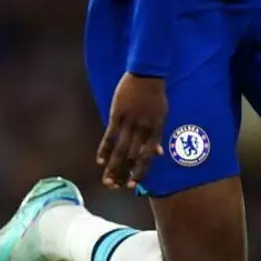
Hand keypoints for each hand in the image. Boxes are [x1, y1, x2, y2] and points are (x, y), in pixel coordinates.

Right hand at [96, 73, 166, 189]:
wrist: (148, 74)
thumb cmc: (155, 96)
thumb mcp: (161, 116)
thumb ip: (157, 136)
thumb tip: (159, 153)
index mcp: (155, 130)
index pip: (147, 157)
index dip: (140, 172)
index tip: (133, 184)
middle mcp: (143, 128)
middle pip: (132, 157)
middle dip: (123, 173)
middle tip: (114, 186)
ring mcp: (130, 121)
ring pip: (120, 149)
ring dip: (113, 166)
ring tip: (107, 180)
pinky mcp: (118, 114)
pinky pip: (110, 135)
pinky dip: (105, 148)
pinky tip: (100, 161)